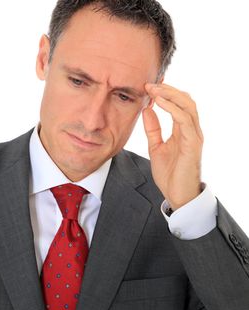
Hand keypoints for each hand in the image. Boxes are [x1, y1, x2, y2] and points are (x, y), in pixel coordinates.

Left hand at [142, 83, 203, 209]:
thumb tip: (147, 109)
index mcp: (183, 130)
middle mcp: (191, 130)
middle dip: (168, 89)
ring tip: (153, 88)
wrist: (177, 195)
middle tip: (149, 83)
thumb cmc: (169, 174)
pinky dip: (172, 108)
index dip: (166, 92)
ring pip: (187, 106)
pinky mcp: (193, 143)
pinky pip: (184, 120)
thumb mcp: (156, 147)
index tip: (149, 85)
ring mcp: (194, 136)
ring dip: (170, 94)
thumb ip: (153, 129)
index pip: (178, 104)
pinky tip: (159, 102)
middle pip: (185, 100)